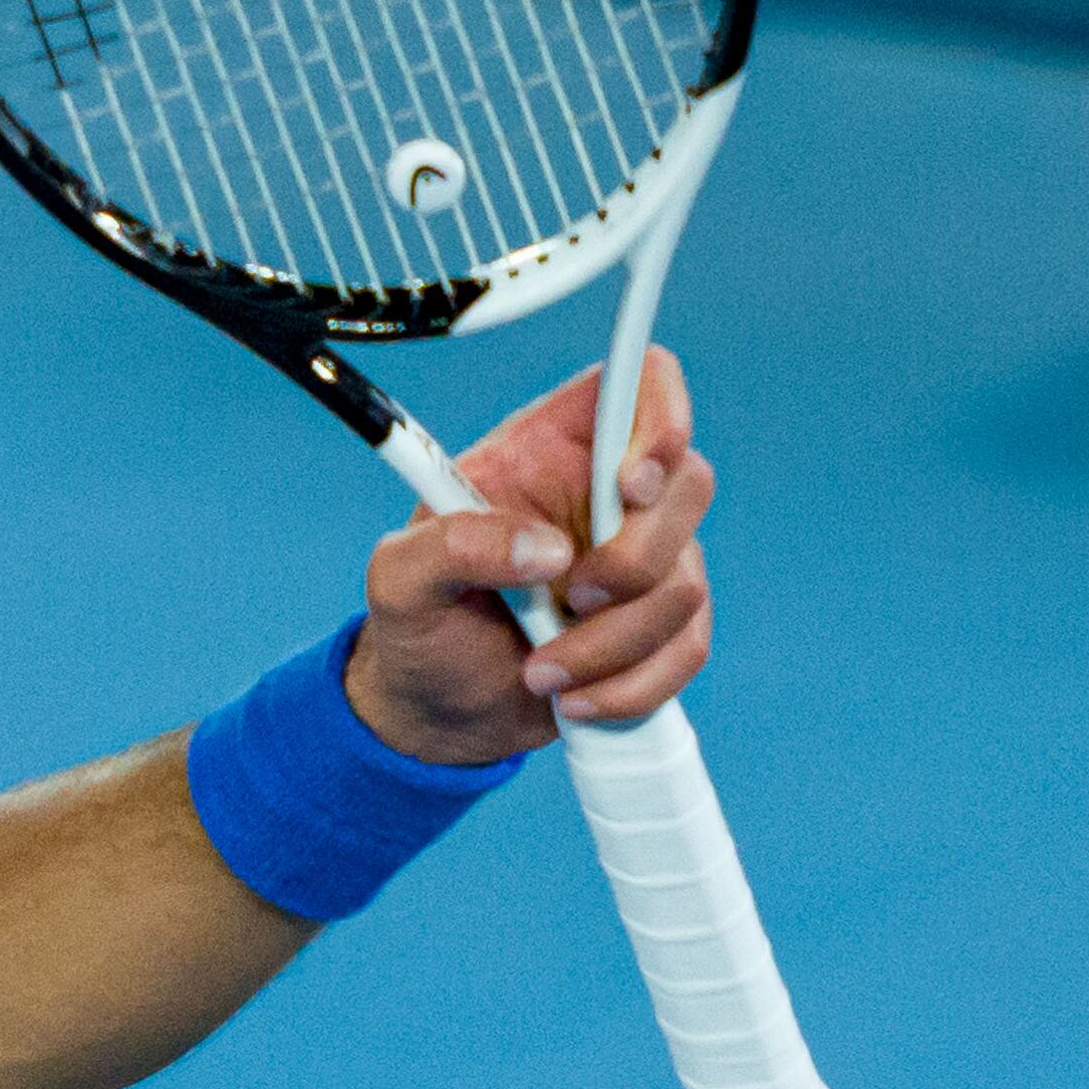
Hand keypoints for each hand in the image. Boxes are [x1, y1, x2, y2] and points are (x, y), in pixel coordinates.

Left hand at [347, 348, 715, 764]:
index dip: (658, 416)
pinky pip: (688, 648)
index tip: (628, 485)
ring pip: (686, 583)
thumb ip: (452, 545)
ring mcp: (645, 558)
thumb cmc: (419, 623)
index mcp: (545, 450)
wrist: (439, 705)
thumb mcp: (399, 579)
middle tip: (571, 599)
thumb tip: (545, 550)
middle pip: (689, 485)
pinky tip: (573, 697)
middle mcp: (606, 494)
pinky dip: (630, 685)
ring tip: (541, 669)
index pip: (636, 382)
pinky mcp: (663, 624)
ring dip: (612, 644)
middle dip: (634, 560)